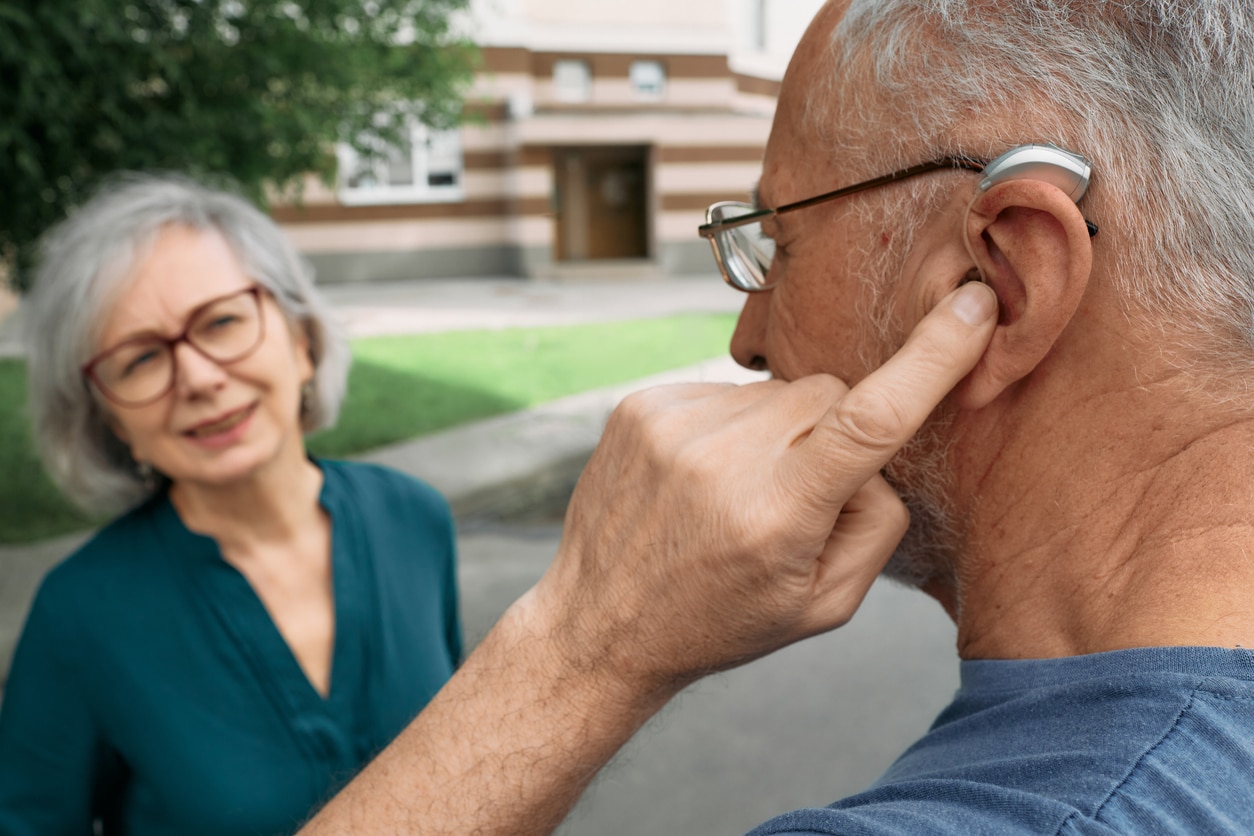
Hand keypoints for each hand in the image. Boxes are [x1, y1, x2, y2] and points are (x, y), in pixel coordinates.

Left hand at [534, 282, 998, 696]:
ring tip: (735, 491)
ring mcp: (674, 424)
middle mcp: (722, 458)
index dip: (933, 356)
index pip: (871, 419)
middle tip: (798, 494)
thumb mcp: (822, 606)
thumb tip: (879, 454)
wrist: (601, 621)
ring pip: (776, 390)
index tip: (973, 305)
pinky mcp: (643, 405)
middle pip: (828, 394)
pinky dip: (730, 427)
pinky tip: (702, 476)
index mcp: (778, 515)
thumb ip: (876, 526)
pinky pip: (726, 390)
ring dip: (776, 431)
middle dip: (833, 431)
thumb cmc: (720, 619)